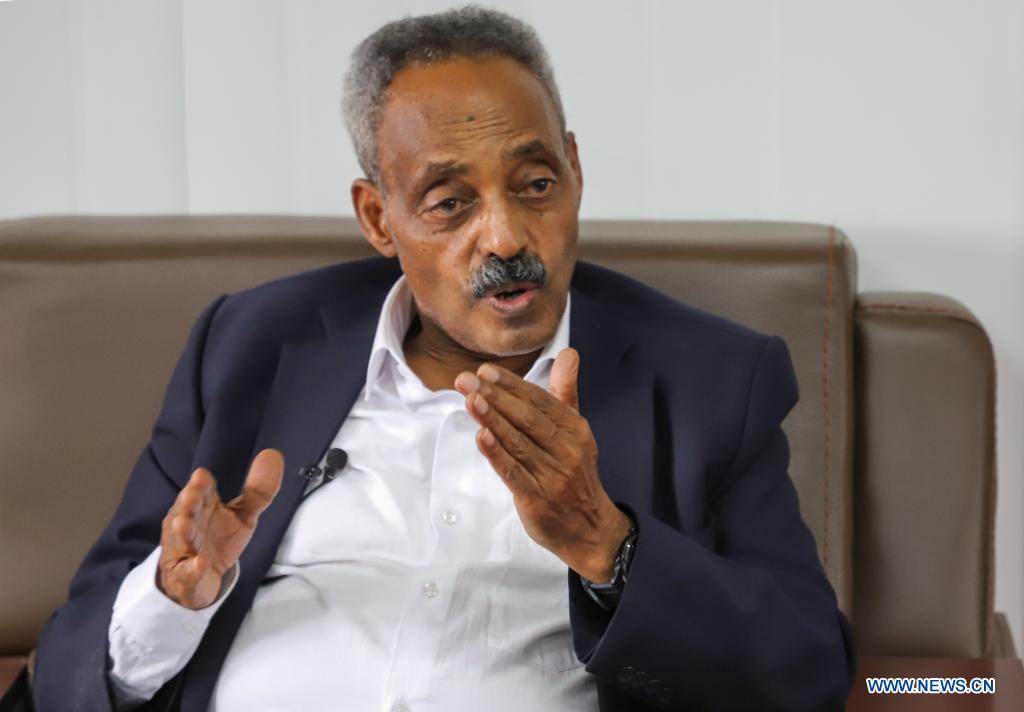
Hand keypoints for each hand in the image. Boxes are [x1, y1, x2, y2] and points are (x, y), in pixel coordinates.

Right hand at [158, 448, 283, 608]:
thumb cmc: (218, 539)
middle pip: (188, 511)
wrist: (200, 579)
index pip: (201, 490)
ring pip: (182, 539)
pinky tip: (200, 564)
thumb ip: (258, 489)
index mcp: (203, 505)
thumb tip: (273, 454)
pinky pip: (188, 572)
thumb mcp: (243, 515)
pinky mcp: (185, 575)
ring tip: (184, 524)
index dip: (201, 484)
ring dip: (184, 532)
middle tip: (191, 495)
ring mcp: (184, 550)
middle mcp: (189, 523)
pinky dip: (193, 568)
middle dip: (188, 503)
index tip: (201, 476)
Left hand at [455, 348, 632, 581]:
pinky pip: (514, 472)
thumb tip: (568, 354)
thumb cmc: (574, 473)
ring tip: (470, 400)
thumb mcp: (576, 431)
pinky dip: (497, 454)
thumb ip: (565, 392)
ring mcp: (552, 475)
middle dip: (495, 397)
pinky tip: (481, 437)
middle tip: (467, 380)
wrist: (589, 528)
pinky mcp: (537, 498)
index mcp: (575, 429)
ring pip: (518, 442)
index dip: (512, 385)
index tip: (486, 371)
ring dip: (492, 419)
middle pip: (526, 418)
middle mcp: (566, 450)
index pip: (540, 400)